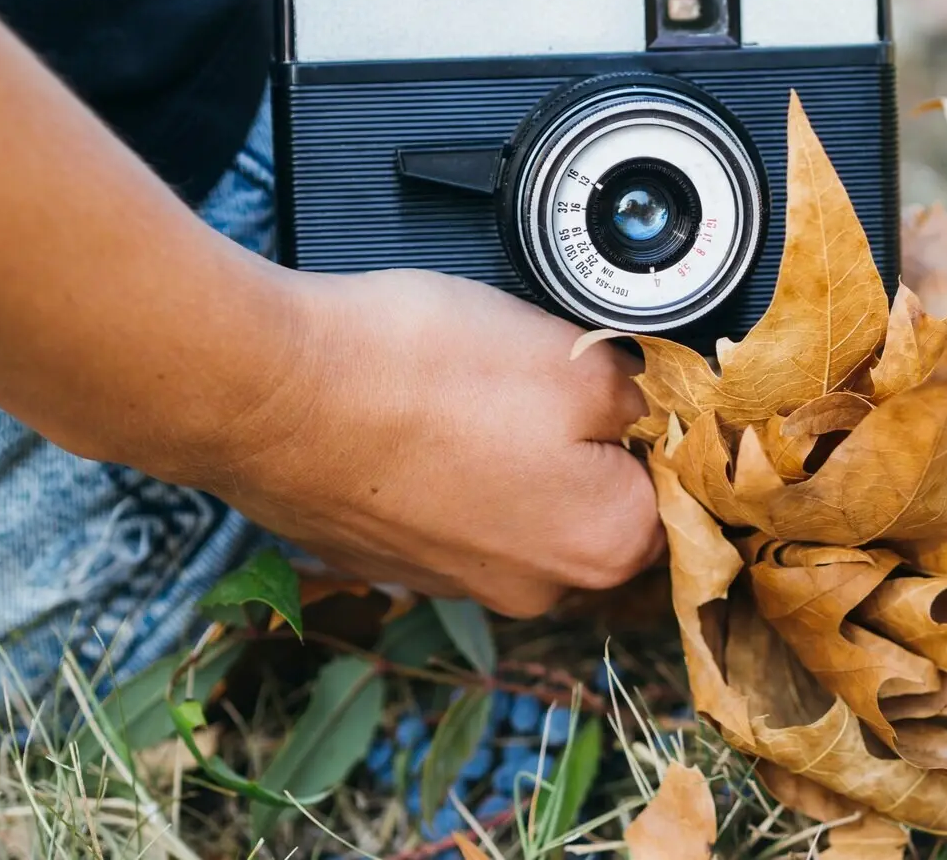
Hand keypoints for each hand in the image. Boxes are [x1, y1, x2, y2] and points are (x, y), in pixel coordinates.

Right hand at [187, 269, 663, 618]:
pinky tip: (425, 415)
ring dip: (517, 450)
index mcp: (603, 547)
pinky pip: (455, 508)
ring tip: (473, 387)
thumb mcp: (578, 359)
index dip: (656, 419)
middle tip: (547, 371)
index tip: (626, 378)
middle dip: (586, 436)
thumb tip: (660, 409)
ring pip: (524, 502)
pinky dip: (453, 466)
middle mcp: (536, 587)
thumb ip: (649, 396)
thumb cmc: (420, 374)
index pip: (677, 488)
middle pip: (600, 500)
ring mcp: (458, 581)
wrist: (268, 391)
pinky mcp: (398, 560)